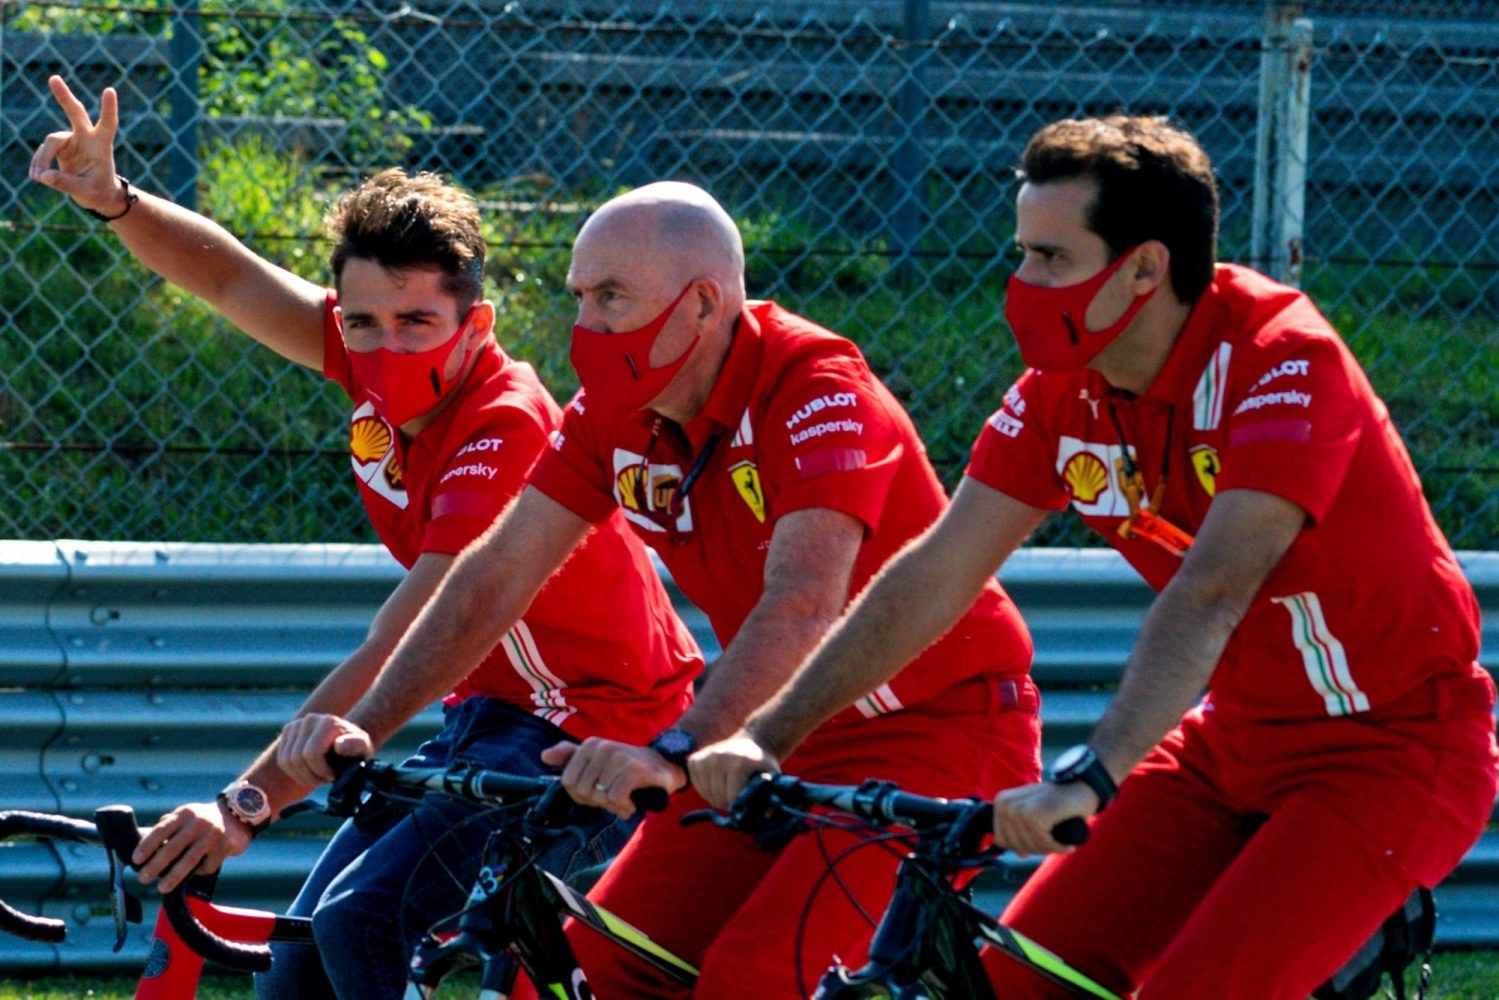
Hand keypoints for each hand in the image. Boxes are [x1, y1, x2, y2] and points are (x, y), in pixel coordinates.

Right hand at [28, 76, 125, 214]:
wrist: (96, 194)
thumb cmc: (98, 192)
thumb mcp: (86, 193)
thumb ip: (66, 184)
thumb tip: (44, 176)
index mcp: (102, 146)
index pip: (108, 124)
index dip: (108, 109)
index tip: (110, 90)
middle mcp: (86, 138)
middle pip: (75, 113)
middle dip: (64, 96)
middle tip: (53, 78)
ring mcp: (71, 139)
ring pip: (51, 142)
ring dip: (43, 159)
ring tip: (39, 178)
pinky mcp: (59, 145)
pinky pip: (43, 152)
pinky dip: (39, 164)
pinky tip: (38, 177)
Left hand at [131, 800, 251, 893]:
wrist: (238, 814)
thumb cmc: (203, 819)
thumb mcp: (186, 816)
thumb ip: (168, 827)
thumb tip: (144, 848)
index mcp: (185, 814)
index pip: (162, 829)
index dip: (147, 845)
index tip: (136, 859)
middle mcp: (199, 822)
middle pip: (173, 846)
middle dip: (156, 865)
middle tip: (142, 878)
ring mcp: (213, 834)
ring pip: (190, 859)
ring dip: (174, 876)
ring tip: (162, 888)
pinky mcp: (226, 846)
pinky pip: (208, 865)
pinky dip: (199, 872)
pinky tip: (194, 873)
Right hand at [276, 713, 372, 785]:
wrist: (347, 739)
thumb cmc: (357, 747)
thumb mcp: (363, 748)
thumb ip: (356, 745)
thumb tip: (338, 746)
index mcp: (328, 723)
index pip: (311, 754)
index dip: (320, 771)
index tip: (333, 775)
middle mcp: (310, 719)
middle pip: (296, 759)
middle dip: (310, 776)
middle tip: (324, 779)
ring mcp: (296, 724)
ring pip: (286, 761)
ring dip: (302, 776)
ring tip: (318, 776)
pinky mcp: (287, 732)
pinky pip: (282, 760)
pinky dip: (293, 772)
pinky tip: (308, 772)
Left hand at [541, 738, 685, 818]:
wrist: (666, 766)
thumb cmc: (629, 768)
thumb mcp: (598, 761)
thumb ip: (571, 757)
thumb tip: (544, 756)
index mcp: (590, 745)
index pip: (568, 783)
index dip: (583, 795)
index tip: (601, 791)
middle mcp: (602, 746)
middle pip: (582, 791)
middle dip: (598, 801)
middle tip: (616, 796)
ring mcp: (618, 756)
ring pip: (599, 796)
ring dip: (613, 806)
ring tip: (626, 799)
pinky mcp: (633, 769)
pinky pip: (615, 798)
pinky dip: (624, 807)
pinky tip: (633, 802)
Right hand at [687, 732, 781, 810]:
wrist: (752, 742)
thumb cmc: (762, 764)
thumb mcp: (773, 777)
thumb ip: (771, 797)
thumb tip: (766, 814)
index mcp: (739, 763)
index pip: (732, 798)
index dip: (739, 806)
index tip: (746, 801)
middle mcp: (719, 758)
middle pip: (717, 797)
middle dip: (728, 803)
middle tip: (737, 797)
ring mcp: (705, 757)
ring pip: (706, 794)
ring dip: (717, 798)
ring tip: (728, 789)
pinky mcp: (694, 760)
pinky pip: (696, 785)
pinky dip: (706, 789)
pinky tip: (717, 782)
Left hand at [991, 780, 1097, 857]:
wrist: (1081, 790)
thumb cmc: (1057, 804)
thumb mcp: (1031, 814)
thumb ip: (1019, 830)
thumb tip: (1020, 854)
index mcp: (1001, 802)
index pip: (1001, 840)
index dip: (1021, 847)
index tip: (1038, 842)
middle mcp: (1006, 803)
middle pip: (1015, 845)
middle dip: (1036, 849)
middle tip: (1053, 843)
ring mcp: (1019, 808)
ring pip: (1029, 845)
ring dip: (1048, 849)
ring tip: (1061, 843)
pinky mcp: (1035, 814)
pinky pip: (1042, 843)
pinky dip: (1057, 847)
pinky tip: (1067, 846)